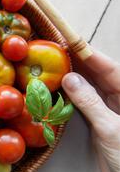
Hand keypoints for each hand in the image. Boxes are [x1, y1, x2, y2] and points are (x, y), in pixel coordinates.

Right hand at [62, 50, 119, 171]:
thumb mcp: (109, 129)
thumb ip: (90, 103)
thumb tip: (70, 79)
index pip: (112, 70)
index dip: (92, 56)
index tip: (73, 43)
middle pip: (102, 76)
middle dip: (82, 63)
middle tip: (61, 51)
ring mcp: (112, 113)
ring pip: (93, 89)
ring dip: (77, 79)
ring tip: (58, 65)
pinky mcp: (101, 125)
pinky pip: (86, 104)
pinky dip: (74, 97)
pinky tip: (62, 90)